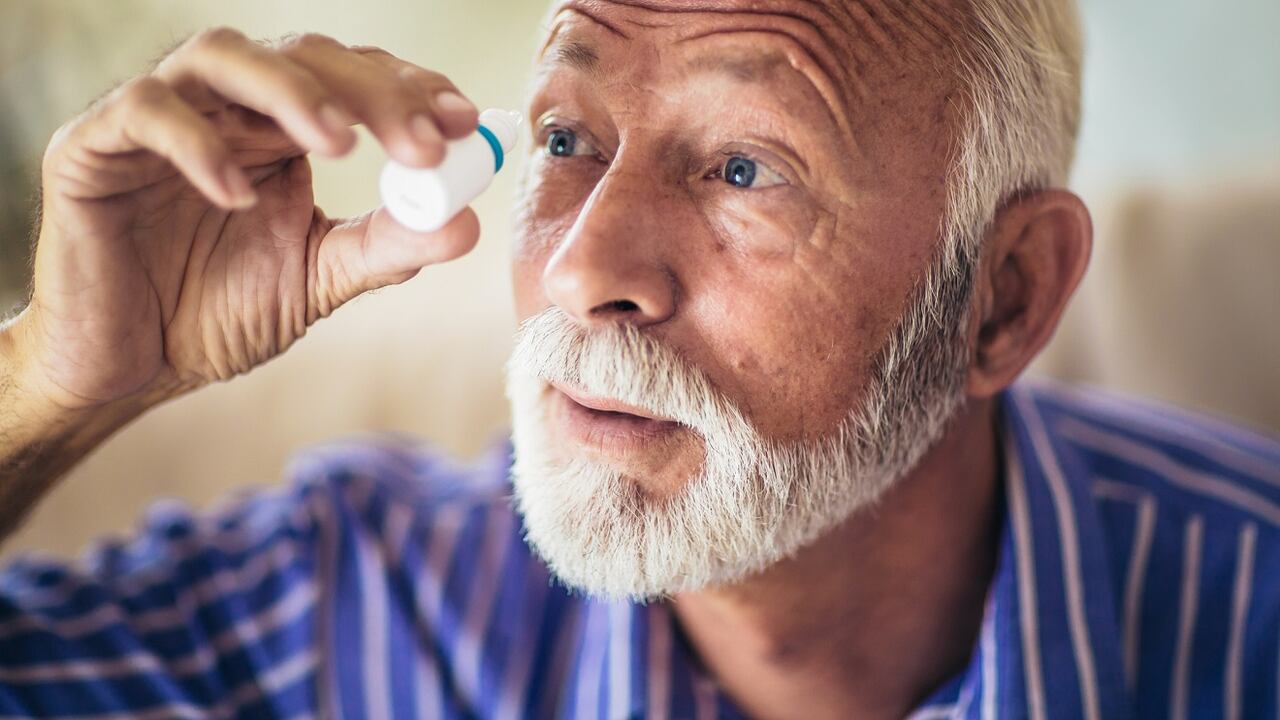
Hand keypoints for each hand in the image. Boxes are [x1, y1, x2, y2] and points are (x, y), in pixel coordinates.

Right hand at [16, 28, 482, 412]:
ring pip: (223, 55)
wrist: (129, 367)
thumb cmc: (215, 313)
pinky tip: (240, 194)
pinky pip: (145, 112)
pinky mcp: (94, 145)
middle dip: (372, 93)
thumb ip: (385, 248)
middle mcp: (226, 108)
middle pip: (303, 57)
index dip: (409, 88)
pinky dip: (197, 144)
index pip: (352, 79)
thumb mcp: (317, 278)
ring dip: (292, 91)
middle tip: (423, 142)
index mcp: (280, 131)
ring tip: (341, 144)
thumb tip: (466, 225)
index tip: (464, 122)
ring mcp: (160, 119)